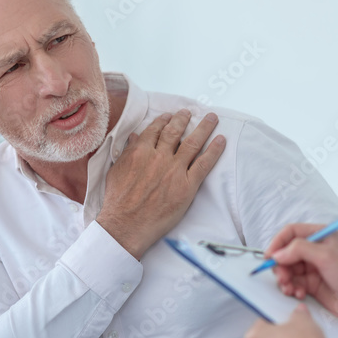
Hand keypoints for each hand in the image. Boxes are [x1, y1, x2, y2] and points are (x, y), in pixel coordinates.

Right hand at [97, 110, 224, 259]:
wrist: (126, 224)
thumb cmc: (118, 201)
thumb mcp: (115, 171)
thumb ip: (127, 152)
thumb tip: (134, 137)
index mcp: (140, 152)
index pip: (155, 130)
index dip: (163, 121)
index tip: (169, 116)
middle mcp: (159, 156)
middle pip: (175, 132)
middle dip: (183, 119)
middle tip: (189, 112)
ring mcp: (174, 170)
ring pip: (192, 143)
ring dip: (204, 128)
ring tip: (211, 118)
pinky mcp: (187, 185)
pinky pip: (204, 164)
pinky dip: (214, 150)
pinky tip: (221, 140)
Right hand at [266, 223, 337, 327]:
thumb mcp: (325, 255)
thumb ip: (298, 249)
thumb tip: (277, 254)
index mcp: (320, 235)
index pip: (291, 232)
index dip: (278, 243)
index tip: (269, 256)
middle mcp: (315, 250)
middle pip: (285, 253)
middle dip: (280, 265)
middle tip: (281, 277)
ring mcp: (313, 268)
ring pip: (287, 270)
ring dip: (284, 280)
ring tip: (289, 288)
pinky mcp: (312, 285)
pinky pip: (293, 284)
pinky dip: (291, 289)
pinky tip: (298, 294)